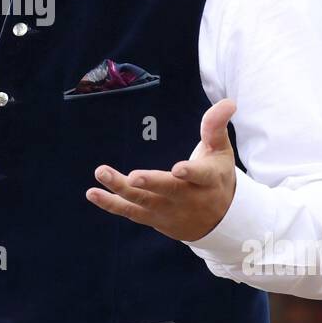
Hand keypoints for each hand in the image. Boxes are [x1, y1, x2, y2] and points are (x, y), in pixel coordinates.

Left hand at [85, 98, 238, 241]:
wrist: (219, 221)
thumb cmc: (216, 177)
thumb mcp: (220, 152)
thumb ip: (216, 126)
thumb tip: (228, 101)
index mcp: (208, 180)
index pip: (200, 176)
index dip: (190, 173)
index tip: (177, 169)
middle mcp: (188, 199)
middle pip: (167, 191)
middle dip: (150, 184)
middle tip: (132, 176)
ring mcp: (169, 211)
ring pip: (144, 202)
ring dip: (121, 189)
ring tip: (101, 172)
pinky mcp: (153, 219)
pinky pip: (130, 212)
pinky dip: (111, 204)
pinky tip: (93, 193)